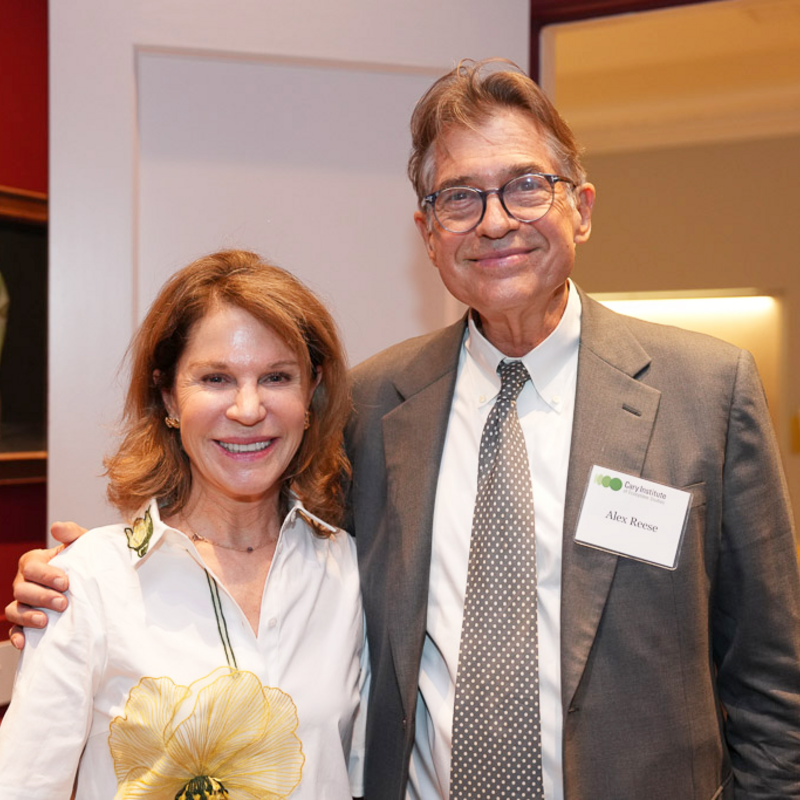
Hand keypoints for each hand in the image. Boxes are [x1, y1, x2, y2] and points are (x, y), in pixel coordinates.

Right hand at [5, 521, 86, 648]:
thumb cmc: (81, 560)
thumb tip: (56, 527)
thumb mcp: (81, 544)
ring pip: (15, 610)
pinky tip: (24, 642)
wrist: (89, 581)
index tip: (65, 582)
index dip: (46, 575)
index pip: (31, 567)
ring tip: (45, 621)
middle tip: (62, 603)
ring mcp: (22, 602)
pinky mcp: (25, 622)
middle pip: (22, 590)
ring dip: (28, 616)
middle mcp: (23, 582)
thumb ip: (71, 533)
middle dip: (42, 597)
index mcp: (33, 562)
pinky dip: (17, 636)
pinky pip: (15, 630)